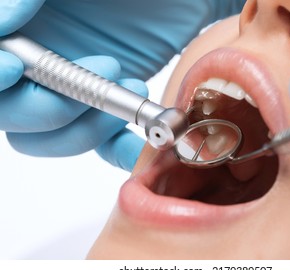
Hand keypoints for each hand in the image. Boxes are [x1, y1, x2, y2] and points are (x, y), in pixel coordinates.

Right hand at [0, 0, 244, 170]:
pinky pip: (101, 146)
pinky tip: (146, 136)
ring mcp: (76, 94)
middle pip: (14, 118)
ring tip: (134, 83)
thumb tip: (6, 16)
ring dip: (87, 126)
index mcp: (28, 34)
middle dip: (52, 106)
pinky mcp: (108, 112)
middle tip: (106, 69)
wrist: (186, 1)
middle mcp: (44, 67)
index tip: (16, 68)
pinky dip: (118, 149)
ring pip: (52, 139)